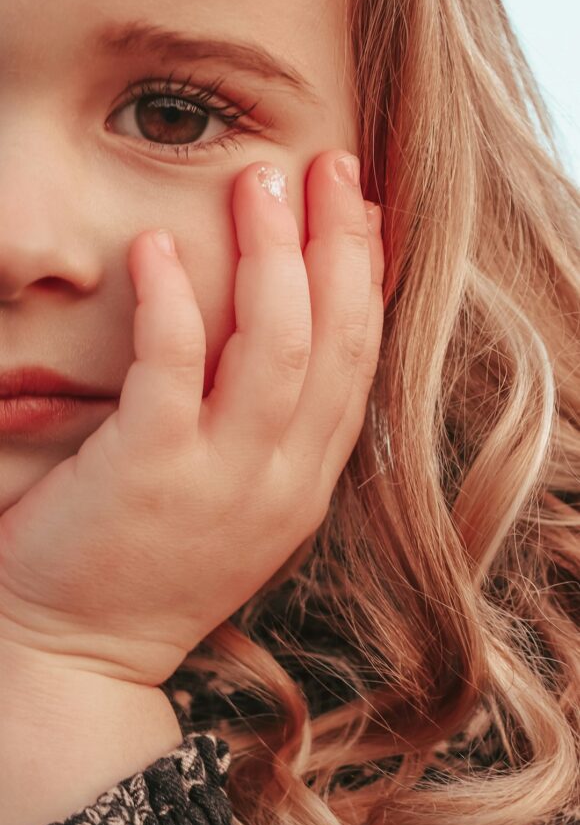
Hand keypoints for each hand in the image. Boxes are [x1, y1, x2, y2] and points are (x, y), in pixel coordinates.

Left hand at [0, 151, 383, 686]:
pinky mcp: (150, 474)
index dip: (367, 278)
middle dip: (338, 247)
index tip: (361, 210)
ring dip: (274, 258)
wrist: (75, 655)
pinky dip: (171, 300)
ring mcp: (221, 481)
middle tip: (326, 169)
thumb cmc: (146, 569)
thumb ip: (268, 435)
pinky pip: (174, 368)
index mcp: (303, 483)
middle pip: (335, 342)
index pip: (359, 363)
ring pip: (278, 347)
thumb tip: (277, 343)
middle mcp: (280, 481)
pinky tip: (154, 247)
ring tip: (258, 186)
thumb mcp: (235, 506)